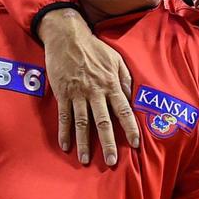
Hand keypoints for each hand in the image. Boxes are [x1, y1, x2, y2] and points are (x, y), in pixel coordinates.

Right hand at [38, 9, 139, 165]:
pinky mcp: (63, 93)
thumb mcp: (116, 59)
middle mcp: (95, 92)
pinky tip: (66, 146)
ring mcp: (78, 94)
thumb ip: (124, 79)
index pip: (123, 110)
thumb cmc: (94, 48)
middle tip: (111, 161)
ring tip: (85, 160)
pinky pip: (64, 116)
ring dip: (84, 143)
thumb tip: (131, 97)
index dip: (130, 128)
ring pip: (82, 123)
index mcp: (111, 84)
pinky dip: (64, 132)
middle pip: (103, 122)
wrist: (67, 37)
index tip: (135, 144)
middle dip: (108, 143)